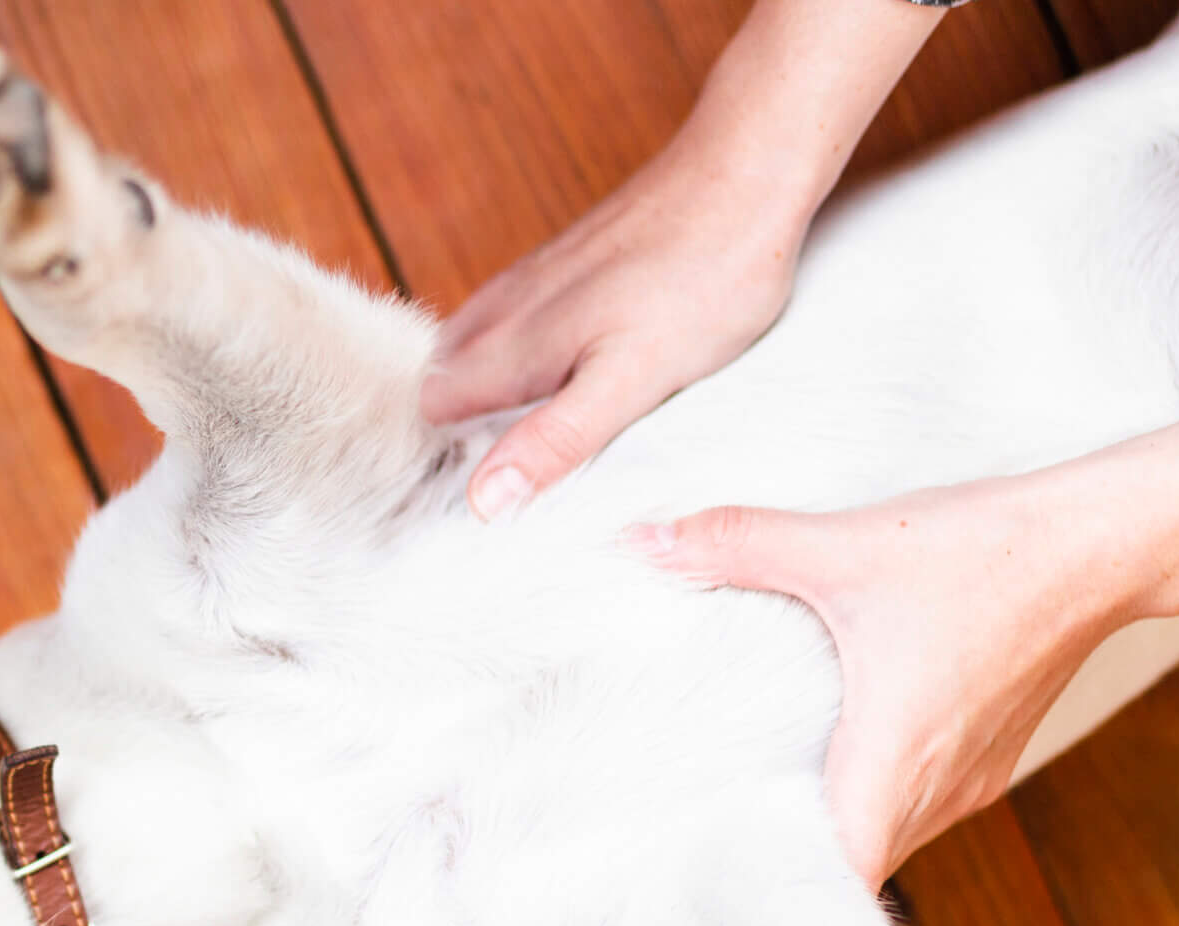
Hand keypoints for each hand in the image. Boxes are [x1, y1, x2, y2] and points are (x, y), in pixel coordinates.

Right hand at [422, 0, 947, 518]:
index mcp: (510, 346)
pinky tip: (584, 362)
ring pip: (481, 347)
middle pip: (448, 379)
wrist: (746, 172)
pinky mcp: (567, 262)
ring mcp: (533, 280)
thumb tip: (484, 500)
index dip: (458, 455)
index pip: (432, 414)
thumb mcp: (631, 381)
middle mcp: (506, 308)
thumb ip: (553, 440)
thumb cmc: (702, 277)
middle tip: (535, 460)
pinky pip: (520, 319)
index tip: (502, 487)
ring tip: (556, 420)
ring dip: (500, 387)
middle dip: (471, 423)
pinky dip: (533, 351)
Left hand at [630, 398, 1178, 881]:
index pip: (838, 879)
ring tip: (749, 814)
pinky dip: (868, 801)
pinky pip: (916, 805)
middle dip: (785, 864)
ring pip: (885, 838)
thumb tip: (644, 540)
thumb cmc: (985, 552)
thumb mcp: (847, 546)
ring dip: (829, 831)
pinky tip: (824, 764)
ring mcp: (970, 776)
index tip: (715, 883)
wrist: (1104, 542)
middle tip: (704, 848)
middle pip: (852, 867)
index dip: (780, 893)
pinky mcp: (988, 753)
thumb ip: (740, 544)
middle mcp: (937, 788)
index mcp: (896, 761)